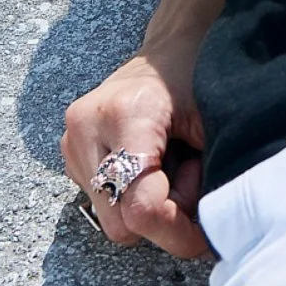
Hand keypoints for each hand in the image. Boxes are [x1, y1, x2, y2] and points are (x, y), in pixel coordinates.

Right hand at [61, 45, 211, 259]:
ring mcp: (72, 140)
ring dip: (147, 208)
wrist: (172, 47)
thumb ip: (211, 177)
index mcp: (125, 114)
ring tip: (172, 165)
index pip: (140, 207)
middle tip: (191, 178)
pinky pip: (102, 204)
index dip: (176, 234)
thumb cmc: (199, 76)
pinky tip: (151, 165)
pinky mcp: (69, 152)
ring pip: (110, 220)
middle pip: (121, 223)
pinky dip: (131, 198)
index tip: (204, 238)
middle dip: (163, 218)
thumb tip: (208, 232)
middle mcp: (87, 127)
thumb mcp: (216, 123)